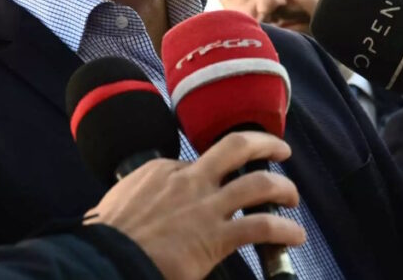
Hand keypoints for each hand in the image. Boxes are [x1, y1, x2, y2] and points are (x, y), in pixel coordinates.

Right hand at [87, 131, 305, 279]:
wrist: (108, 258)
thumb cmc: (110, 235)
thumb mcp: (122, 197)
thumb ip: (145, 193)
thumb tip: (152, 201)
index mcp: (165, 169)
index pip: (202, 161)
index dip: (217, 173)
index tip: (222, 184)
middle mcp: (190, 180)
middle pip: (237, 147)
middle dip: (266, 144)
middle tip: (280, 150)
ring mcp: (206, 207)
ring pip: (259, 184)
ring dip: (283, 189)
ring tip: (292, 198)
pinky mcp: (216, 237)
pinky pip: (261, 227)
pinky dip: (284, 230)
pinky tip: (294, 236)